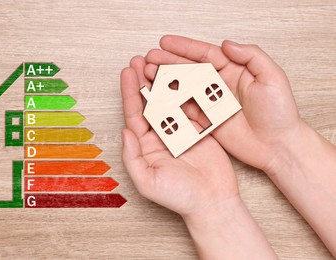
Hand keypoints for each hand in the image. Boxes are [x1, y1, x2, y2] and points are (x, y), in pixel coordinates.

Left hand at [120, 55, 238, 216]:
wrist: (213, 203)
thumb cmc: (179, 197)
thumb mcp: (147, 181)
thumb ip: (132, 156)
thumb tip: (125, 130)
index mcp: (146, 146)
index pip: (134, 114)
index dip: (130, 92)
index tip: (127, 72)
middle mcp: (161, 136)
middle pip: (150, 103)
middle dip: (144, 81)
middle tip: (140, 59)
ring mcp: (181, 131)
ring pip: (170, 101)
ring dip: (163, 81)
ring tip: (158, 61)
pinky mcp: (200, 130)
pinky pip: (191, 107)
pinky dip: (187, 91)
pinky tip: (181, 75)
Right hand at [145, 35, 302, 172]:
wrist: (279, 145)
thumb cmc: (280, 113)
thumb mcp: (273, 78)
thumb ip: (251, 56)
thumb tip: (227, 44)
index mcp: (234, 70)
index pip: (205, 54)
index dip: (184, 47)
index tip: (166, 43)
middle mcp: (220, 85)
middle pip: (189, 69)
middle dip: (168, 62)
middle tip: (149, 58)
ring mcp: (212, 103)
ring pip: (184, 88)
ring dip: (166, 81)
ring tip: (148, 75)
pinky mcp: (207, 121)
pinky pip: (186, 109)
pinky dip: (171, 103)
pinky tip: (158, 97)